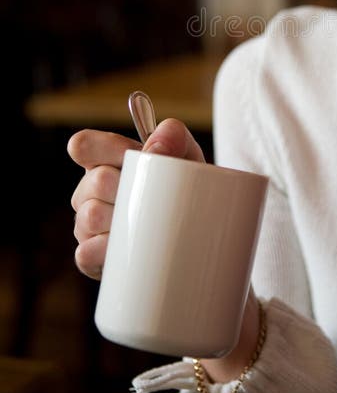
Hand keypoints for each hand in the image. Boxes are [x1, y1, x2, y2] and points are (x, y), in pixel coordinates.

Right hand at [68, 118, 203, 279]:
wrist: (197, 228)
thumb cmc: (183, 186)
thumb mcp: (186, 154)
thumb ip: (173, 136)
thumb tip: (154, 148)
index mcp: (105, 159)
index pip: (83, 145)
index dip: (109, 148)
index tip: (141, 156)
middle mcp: (89, 189)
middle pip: (97, 180)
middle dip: (132, 187)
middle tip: (155, 196)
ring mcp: (85, 223)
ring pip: (92, 216)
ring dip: (126, 220)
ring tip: (149, 223)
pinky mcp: (89, 256)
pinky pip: (87, 252)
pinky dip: (114, 250)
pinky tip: (133, 248)